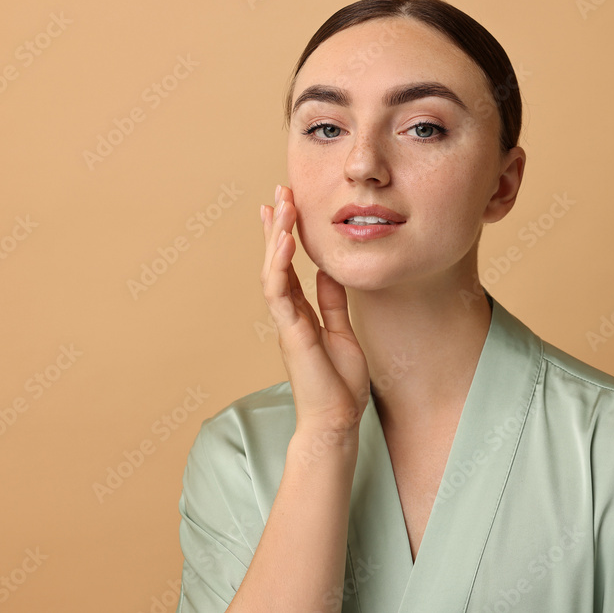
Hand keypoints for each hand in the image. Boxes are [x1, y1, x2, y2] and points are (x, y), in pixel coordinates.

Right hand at [260, 184, 370, 434]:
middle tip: (280, 192)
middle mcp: (288, 314)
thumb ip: (331, 302)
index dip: (285, 236)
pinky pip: (279, 293)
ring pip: (272, 271)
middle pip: (275, 262)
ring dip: (275, 237)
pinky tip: (284, 242)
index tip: (286, 206)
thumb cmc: (339, 383)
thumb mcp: (341, 331)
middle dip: (277, 226)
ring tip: (281, 205)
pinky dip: (279, 265)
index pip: (289, 266)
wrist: (337, 420)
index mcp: (301, 313)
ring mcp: (286, 322)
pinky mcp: (290, 332)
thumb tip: (329, 273)